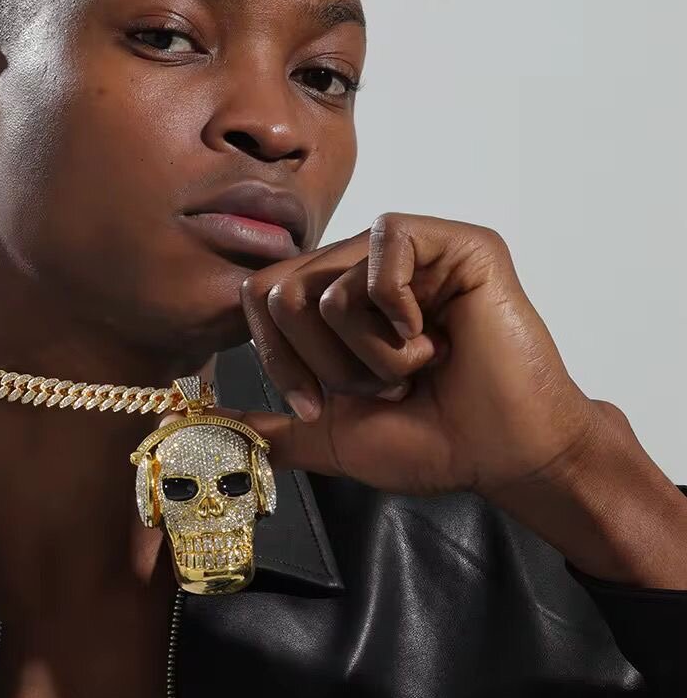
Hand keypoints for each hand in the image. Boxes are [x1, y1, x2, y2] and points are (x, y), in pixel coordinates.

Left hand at [188, 212, 604, 498]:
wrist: (505, 454)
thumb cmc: (431, 438)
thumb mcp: (330, 434)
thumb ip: (265, 424)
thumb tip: (191, 423)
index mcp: (335, 296)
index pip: (259, 296)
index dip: (277, 358)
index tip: (319, 406)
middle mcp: (364, 264)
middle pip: (281, 292)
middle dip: (326, 365)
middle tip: (383, 386)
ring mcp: (409, 249)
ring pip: (328, 287)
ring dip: (370, 356)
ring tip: (418, 367)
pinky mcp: (454, 242)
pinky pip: (382, 257)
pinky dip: (399, 320)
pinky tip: (437, 338)